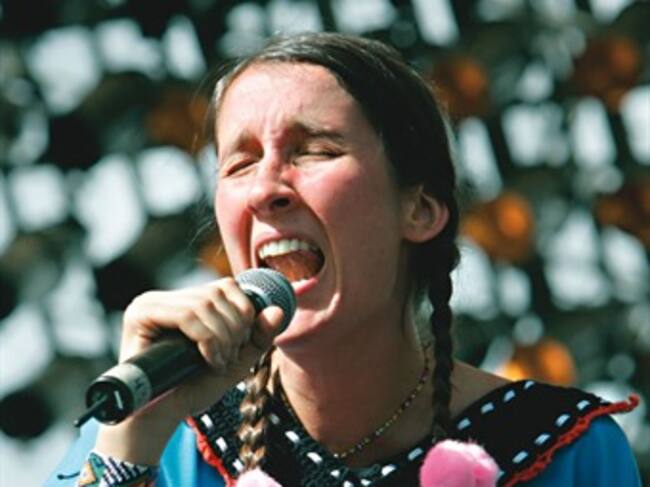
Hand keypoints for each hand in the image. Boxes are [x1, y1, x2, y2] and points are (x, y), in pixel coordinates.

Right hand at [95, 276, 284, 463]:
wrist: (160, 418)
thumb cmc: (193, 388)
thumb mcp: (236, 360)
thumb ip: (258, 336)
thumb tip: (278, 311)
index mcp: (188, 301)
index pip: (227, 285)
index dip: (244, 312)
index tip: (240, 347)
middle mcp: (167, 297)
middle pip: (218, 291)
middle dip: (234, 328)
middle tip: (228, 359)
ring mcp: (151, 302)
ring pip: (204, 303)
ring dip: (222, 337)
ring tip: (218, 364)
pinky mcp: (140, 314)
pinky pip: (186, 316)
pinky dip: (207, 339)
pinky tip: (208, 361)